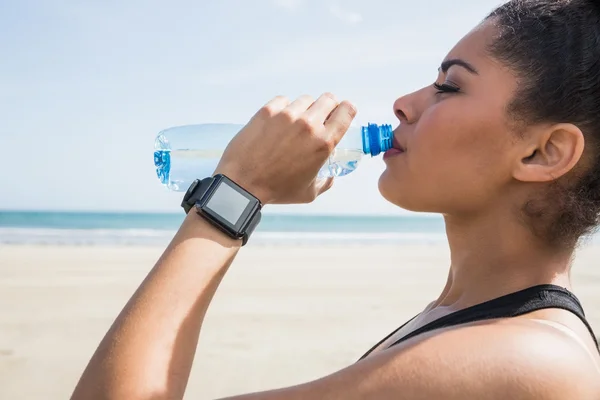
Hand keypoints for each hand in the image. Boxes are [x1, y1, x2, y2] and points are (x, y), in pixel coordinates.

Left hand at [214, 93, 356, 204]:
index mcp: (323, 143)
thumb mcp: (309, 192)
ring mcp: (287, 115)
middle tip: (319, 118)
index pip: (346, 111)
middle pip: (328, 99)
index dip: (347, 110)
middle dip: (327, 107)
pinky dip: (284, 109)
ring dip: (304, 110)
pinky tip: (278, 123)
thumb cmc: (276, 190)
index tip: (341, 113)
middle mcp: (308, 125)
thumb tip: (330, 174)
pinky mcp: (268, 111)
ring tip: (294, 125)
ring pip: (305, 100)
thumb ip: (325, 181)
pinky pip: (283, 101)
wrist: (242, 183)